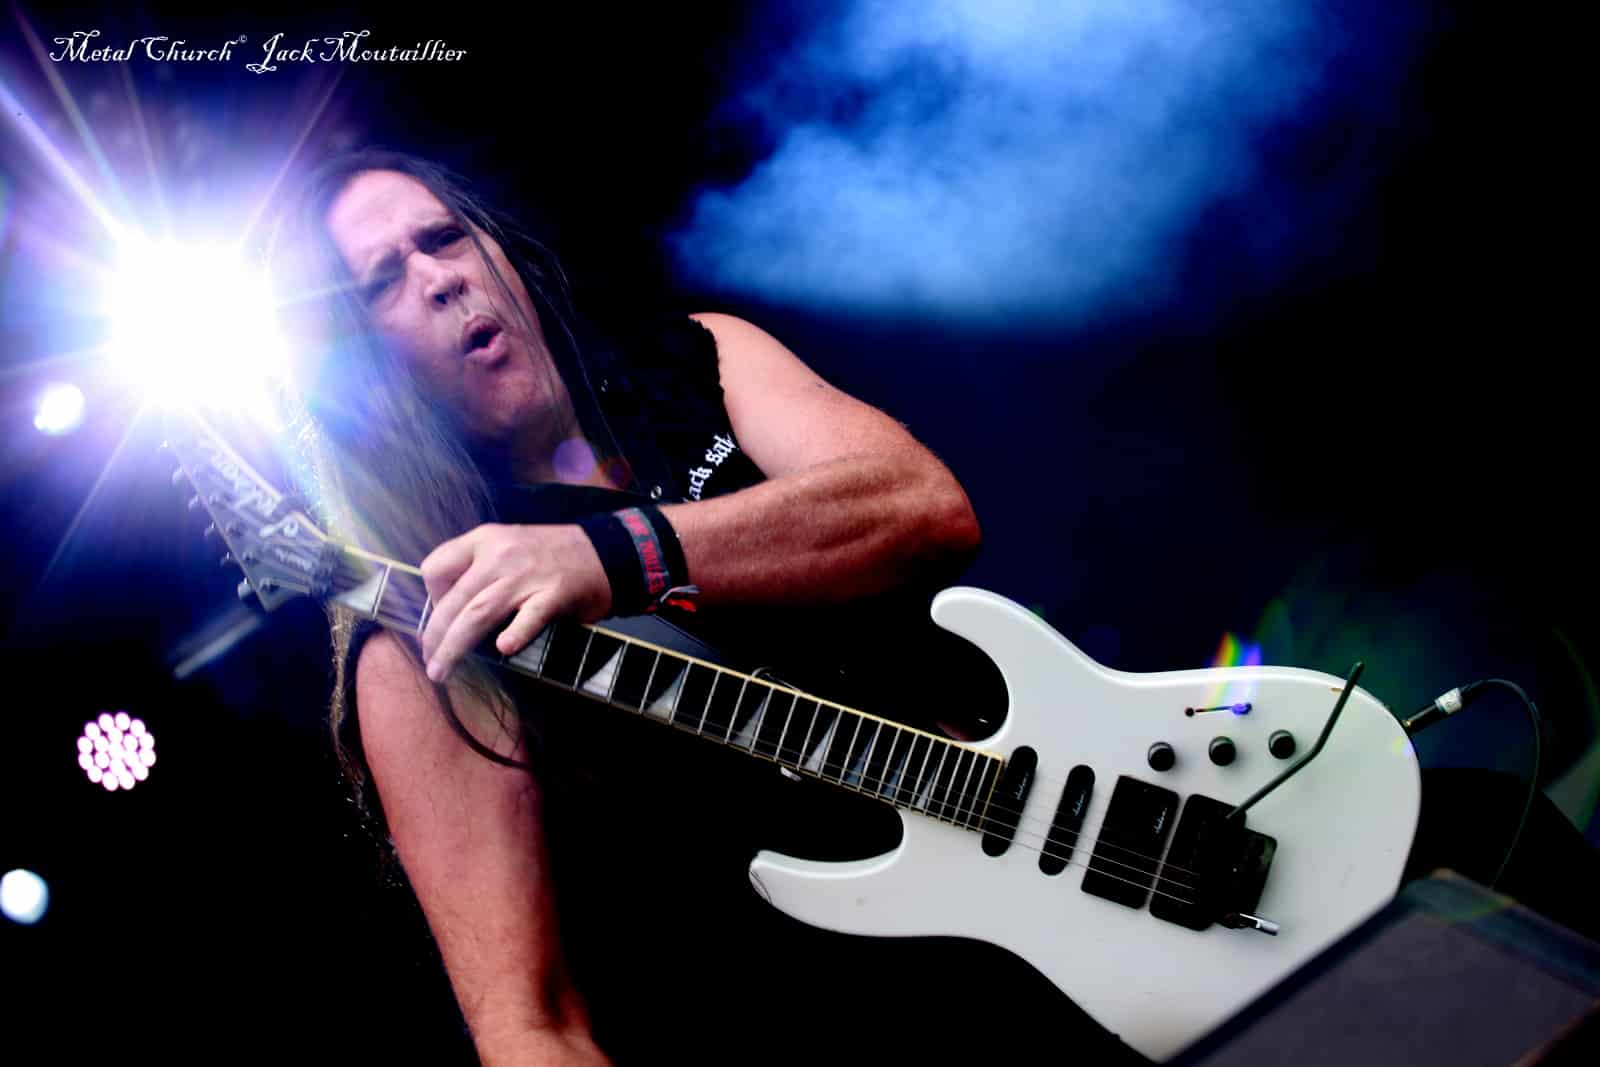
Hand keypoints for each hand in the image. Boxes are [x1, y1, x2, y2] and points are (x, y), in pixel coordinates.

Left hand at [419, 523, 611, 682]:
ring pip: (477, 613)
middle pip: (453, 600)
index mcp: (484, 539)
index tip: (441, 617)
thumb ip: (477, 568)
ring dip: (454, 645)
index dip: (430, 598)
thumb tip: (446, 608)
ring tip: (442, 670)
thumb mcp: (506, 545)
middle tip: (430, 662)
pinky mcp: (554, 594)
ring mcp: (527, 575)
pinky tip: (504, 648)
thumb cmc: (551, 555)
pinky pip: (529, 617)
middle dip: (434, 636)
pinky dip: (515, 633)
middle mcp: (499, 554)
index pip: (435, 568)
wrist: (605, 551)